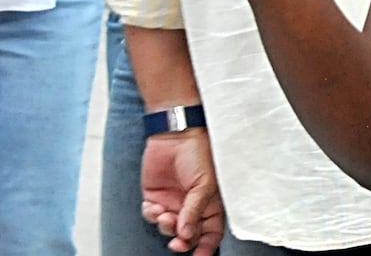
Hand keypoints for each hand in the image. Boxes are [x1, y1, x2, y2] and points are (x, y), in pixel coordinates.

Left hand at [141, 129, 223, 255]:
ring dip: (166, 227)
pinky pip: (151, 217)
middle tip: (177, 242)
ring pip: (168, 228)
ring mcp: (174, 201)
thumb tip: (186, 235)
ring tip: (165, 215)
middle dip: (183, 242)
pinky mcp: (156, 196)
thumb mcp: (205, 182)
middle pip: (188, 235)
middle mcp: (192, 205)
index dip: (206, 246)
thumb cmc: (198, 151)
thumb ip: (195, 210)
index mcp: (211, 202)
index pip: (211, 232)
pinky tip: (154, 206)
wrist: (175, 133)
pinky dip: (151, 216)